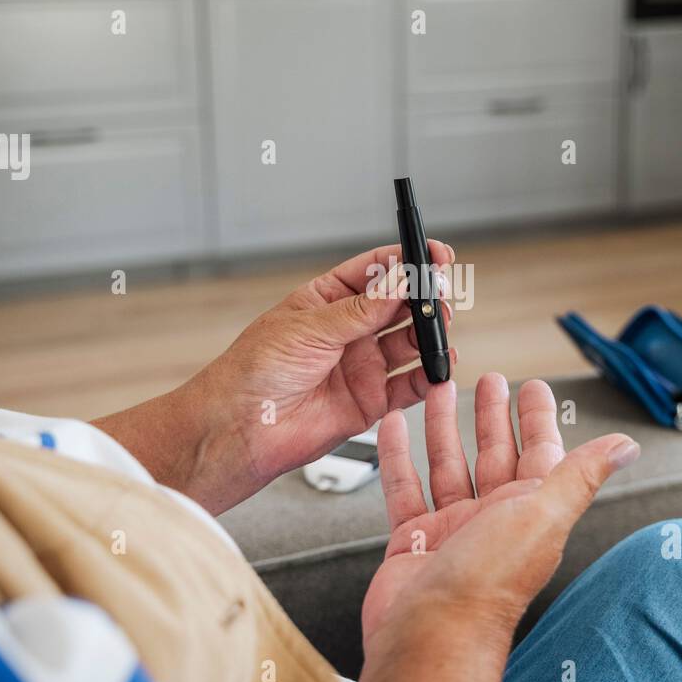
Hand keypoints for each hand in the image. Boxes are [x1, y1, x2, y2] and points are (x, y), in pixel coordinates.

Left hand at [94, 242, 454, 513]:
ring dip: (431, 335)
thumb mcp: (309, 328)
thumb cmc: (255, 370)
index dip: (408, 260)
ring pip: (411, 343)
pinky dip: (430, 377)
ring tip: (440, 331)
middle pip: (402, 305)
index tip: (434, 254)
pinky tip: (440, 368)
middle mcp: (350, 331)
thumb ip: (361, 309)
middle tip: (441, 296)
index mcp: (329, 300)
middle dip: (426, 298)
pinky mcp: (371, 401)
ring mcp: (363, 365)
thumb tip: (401, 281)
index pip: (378, 271)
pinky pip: (410, 386)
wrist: (241, 427)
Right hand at [356, 374, 638, 681]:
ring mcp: (452, 530)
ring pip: (447, 466)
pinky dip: (398, 456)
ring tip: (438, 393)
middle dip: (491, 416)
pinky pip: (405, 488)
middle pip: (493, 454)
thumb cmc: (488, 585)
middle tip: (486, 382)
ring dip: (444, 428)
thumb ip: (581, 474)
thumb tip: (624, 447)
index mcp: (529, 510)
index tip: (532, 387)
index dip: (536, 418)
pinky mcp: (413, 540)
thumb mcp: (545, 514)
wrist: (432, 632)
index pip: (539, 452)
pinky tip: (396, 429)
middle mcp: (492, 518)